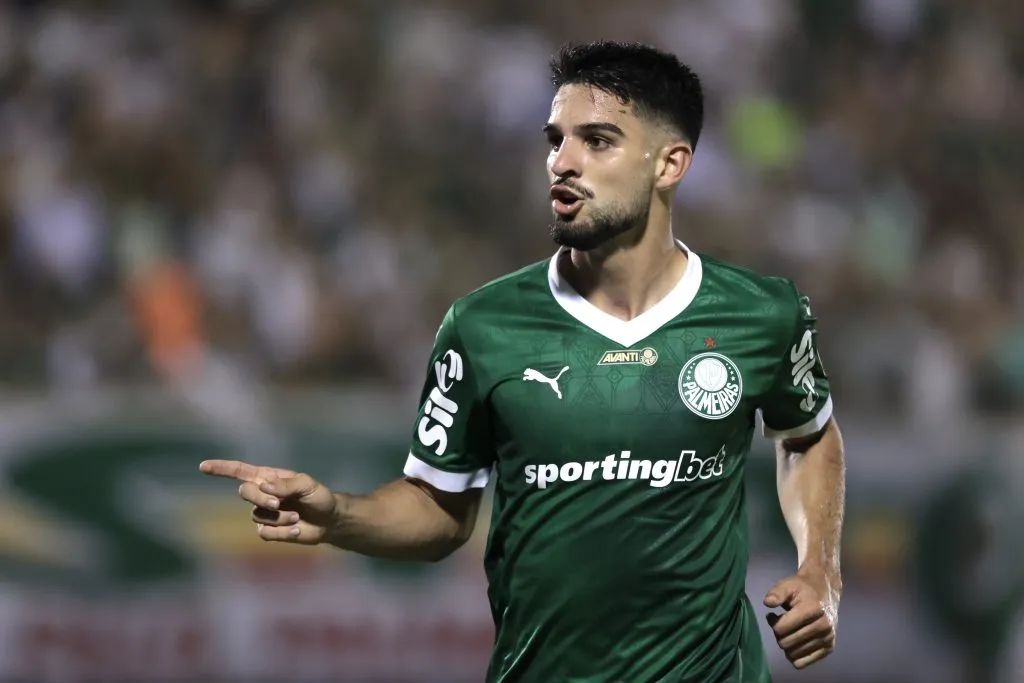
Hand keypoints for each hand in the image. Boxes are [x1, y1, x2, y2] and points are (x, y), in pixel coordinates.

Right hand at [199, 459, 337, 544]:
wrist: (329, 520)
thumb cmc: (319, 497)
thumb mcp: (307, 485)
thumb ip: (286, 484)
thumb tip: (265, 487)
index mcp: (268, 478)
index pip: (240, 471)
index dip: (221, 469)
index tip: (203, 466)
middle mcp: (262, 494)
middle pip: (244, 492)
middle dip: (259, 498)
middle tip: (277, 503)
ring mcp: (264, 514)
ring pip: (257, 515)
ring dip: (279, 518)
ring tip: (297, 516)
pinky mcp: (269, 531)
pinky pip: (266, 533)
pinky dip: (283, 532)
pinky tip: (297, 529)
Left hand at [764, 572, 838, 669]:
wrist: (825, 591)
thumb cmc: (802, 589)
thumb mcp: (787, 585)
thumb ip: (776, 593)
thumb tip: (768, 602)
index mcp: (814, 609)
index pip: (782, 628)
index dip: (773, 623)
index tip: (774, 615)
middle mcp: (824, 626)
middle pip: (786, 643)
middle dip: (779, 634)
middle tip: (782, 623)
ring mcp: (828, 639)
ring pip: (793, 654)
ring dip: (787, 644)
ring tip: (789, 630)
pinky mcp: (829, 648)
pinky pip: (802, 663)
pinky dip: (794, 655)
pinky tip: (796, 641)